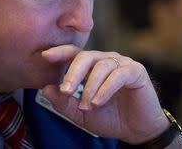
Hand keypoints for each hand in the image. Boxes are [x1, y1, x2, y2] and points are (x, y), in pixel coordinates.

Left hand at [41, 45, 169, 143]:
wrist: (136, 130)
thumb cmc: (110, 118)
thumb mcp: (81, 114)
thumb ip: (64, 103)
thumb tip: (46, 88)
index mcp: (92, 66)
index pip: (74, 54)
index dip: (60, 52)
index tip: (45, 55)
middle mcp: (106, 60)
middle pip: (86, 56)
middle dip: (73, 73)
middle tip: (65, 90)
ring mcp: (122, 64)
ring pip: (101, 66)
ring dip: (90, 87)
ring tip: (86, 106)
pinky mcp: (136, 71)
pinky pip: (118, 75)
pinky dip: (106, 89)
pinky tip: (98, 102)